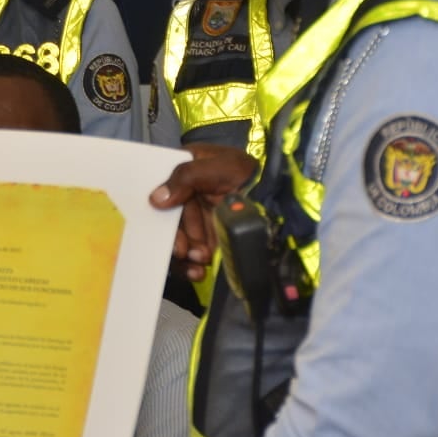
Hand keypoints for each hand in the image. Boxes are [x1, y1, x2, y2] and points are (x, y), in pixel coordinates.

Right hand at [150, 143, 258, 279]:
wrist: (281, 200)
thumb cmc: (250, 175)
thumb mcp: (220, 165)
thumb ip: (186, 176)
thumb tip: (155, 199)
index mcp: (186, 172)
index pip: (161, 188)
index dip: (156, 205)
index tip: (157, 220)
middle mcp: (187, 197)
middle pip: (167, 220)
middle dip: (174, 236)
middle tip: (181, 250)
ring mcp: (197, 220)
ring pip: (177, 239)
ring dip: (183, 253)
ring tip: (200, 259)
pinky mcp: (208, 241)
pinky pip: (190, 255)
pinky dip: (191, 265)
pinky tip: (198, 271)